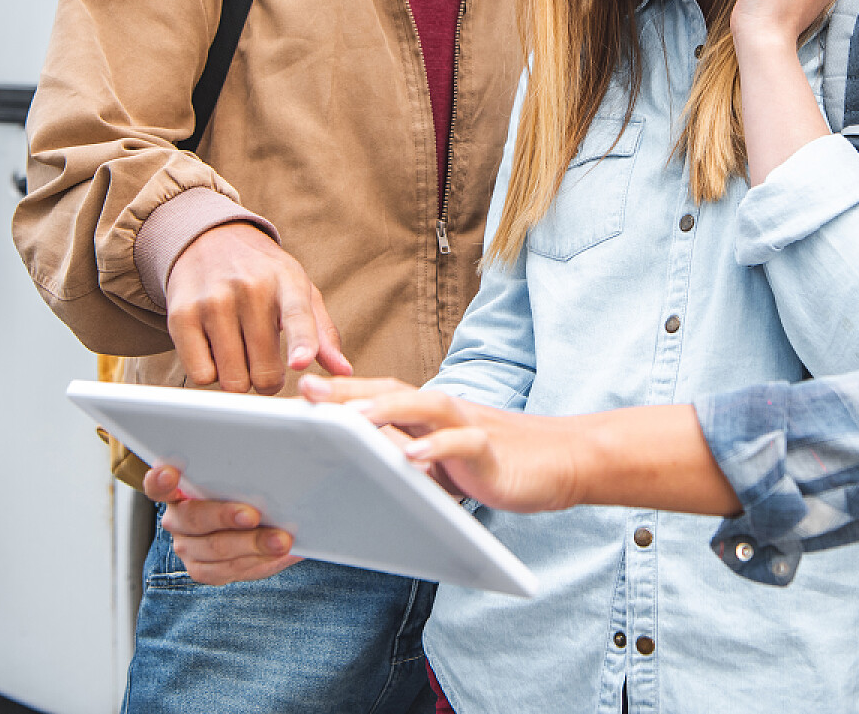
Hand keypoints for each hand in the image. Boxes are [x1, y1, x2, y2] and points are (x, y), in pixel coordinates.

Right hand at [142, 464, 299, 583]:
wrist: (247, 521)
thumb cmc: (240, 489)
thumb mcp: (237, 476)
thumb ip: (240, 472)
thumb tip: (273, 463)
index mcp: (176, 490)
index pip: (157, 485)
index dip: (161, 480)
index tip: (170, 473)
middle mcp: (176, 520)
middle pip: (194, 520)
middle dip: (226, 516)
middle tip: (253, 515)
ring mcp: (188, 548)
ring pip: (216, 550)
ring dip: (253, 545)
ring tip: (282, 541)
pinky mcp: (204, 570)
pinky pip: (231, 570)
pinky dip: (261, 562)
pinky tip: (282, 555)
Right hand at [165, 221, 350, 393]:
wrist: (209, 240)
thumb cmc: (263, 274)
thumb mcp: (300, 290)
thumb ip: (323, 332)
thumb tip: (343, 370)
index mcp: (287, 281)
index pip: (297, 316)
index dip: (301, 342)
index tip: (299, 362)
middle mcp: (249, 288)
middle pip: (264, 371)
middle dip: (268, 380)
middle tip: (265, 363)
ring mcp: (212, 301)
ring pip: (232, 379)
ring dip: (239, 379)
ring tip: (240, 353)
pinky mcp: (180, 316)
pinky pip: (201, 376)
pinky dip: (210, 375)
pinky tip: (215, 351)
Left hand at [302, 376, 588, 513]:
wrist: (561, 462)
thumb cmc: (497, 463)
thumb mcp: (442, 463)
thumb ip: (407, 458)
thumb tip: (358, 468)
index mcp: (428, 415)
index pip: (378, 393)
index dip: (339, 391)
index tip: (297, 392)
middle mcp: (444, 412)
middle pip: (392, 389)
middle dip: (348, 390)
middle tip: (306, 392)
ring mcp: (469, 426)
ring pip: (425, 406)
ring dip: (388, 408)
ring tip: (353, 418)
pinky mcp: (491, 450)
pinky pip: (462, 445)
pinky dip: (438, 449)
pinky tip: (414, 459)